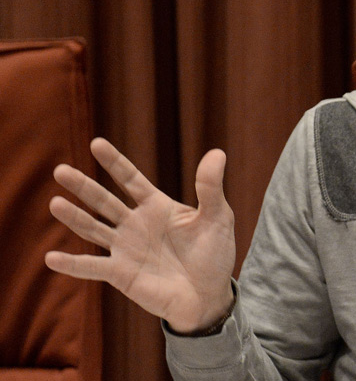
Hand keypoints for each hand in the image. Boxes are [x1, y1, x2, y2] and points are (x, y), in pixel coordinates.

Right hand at [45, 138, 236, 332]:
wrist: (210, 295)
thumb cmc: (215, 255)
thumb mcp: (218, 217)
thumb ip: (211, 188)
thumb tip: (218, 152)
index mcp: (157, 206)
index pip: (131, 180)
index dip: (115, 163)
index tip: (96, 143)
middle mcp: (135, 224)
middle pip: (104, 201)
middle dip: (84, 186)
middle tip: (60, 170)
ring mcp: (125, 248)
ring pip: (93, 229)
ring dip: (74, 217)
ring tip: (55, 203)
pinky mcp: (120, 274)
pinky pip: (92, 267)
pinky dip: (72, 264)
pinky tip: (52, 258)